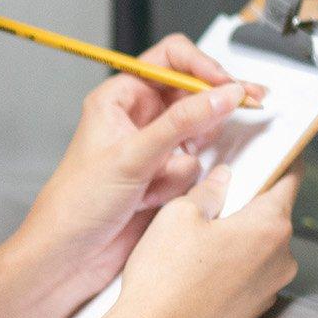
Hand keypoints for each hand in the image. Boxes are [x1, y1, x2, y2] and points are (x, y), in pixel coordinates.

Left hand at [14, 37, 246, 308]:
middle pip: (193, 94)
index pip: (172, 59)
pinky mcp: (164, 176)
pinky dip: (180, 183)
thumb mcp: (132, 156)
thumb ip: (183, 122)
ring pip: (198, 135)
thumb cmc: (76, 204)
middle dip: (209, 110)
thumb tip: (224, 94)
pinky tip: (152, 198)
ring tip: (158, 180)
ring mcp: (154, 147)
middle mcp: (139, 118)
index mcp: (120, 97)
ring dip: (184, 159)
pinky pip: (194, 168)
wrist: (68, 258)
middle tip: (250, 104)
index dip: (204, 67)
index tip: (229, 85)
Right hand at [90, 165, 297, 317]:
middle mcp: (280, 260)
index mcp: (270, 227)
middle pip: (272, 215)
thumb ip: (208, 191)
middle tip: (211, 199)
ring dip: (234, 240)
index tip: (279, 150)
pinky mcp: (250, 315)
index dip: (283, 159)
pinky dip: (227, 270)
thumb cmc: (164, 283)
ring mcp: (267, 292)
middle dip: (246, 204)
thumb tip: (222, 180)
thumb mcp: (178, 216)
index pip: (291, 178)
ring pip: (257, 249)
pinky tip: (193, 274)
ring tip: (191, 244)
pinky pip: (245, 278)